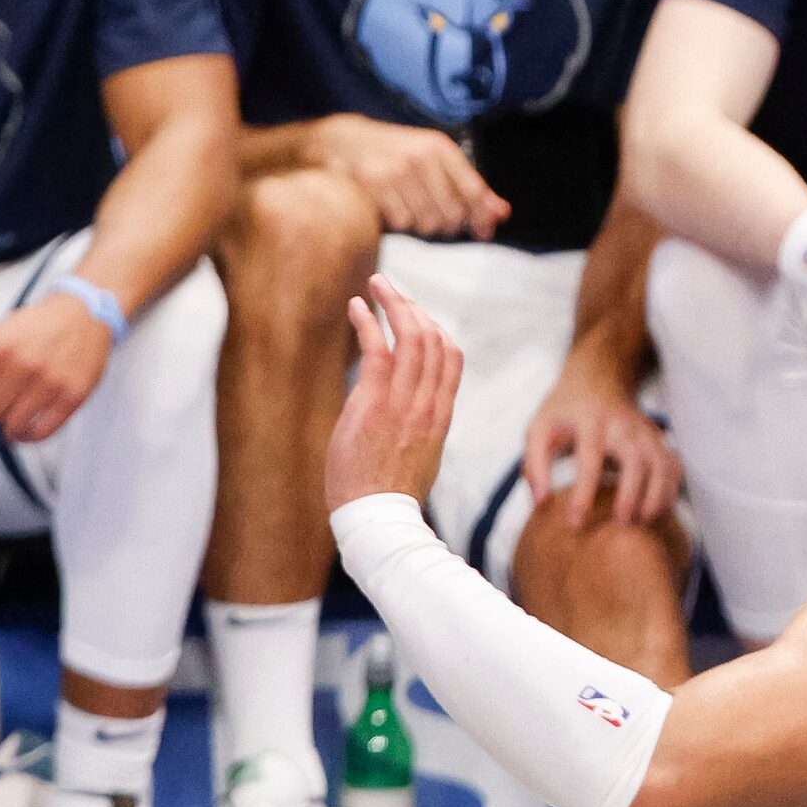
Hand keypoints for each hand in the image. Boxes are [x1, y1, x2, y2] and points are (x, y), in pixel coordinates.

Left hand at [0, 294, 111, 443]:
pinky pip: (43, 433)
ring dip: (9, 422)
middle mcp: (24, 364)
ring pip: (13, 426)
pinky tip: (27, 427)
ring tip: (15, 406)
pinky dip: (29, 435)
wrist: (84, 314)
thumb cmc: (35, 326)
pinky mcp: (73, 397)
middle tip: (3, 393)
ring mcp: (51, 382)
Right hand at [306, 114, 507, 238]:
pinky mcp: (374, 187)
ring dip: (420, 223)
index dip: (483, 217)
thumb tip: (502, 213)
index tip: (484, 232)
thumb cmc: (392, 153)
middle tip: (431, 216)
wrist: (339, 141)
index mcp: (439, 148)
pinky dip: (398, 223)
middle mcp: (421, 158)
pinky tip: (389, 208)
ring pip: (427, 222)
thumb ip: (468, 186)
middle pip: (452, 215)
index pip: (473, 192)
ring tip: (407, 207)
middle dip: (446, 224)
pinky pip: (401, 223)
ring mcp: (396, 172)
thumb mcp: (432, 159)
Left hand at [327, 275, 463, 510]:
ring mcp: (404, 403)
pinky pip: (377, 349)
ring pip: (411, 337)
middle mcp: (428, 404)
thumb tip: (410, 415)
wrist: (378, 521)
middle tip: (390, 288)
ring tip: (376, 285)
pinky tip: (355, 307)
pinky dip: (367, 322)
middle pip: (434, 339)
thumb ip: (419, 428)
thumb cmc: (390, 495)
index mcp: (440, 416)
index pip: (451, 357)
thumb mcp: (420, 458)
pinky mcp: (374, 404)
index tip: (414, 314)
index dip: (435, 327)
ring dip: (393, 303)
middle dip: (413, 306)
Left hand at [520, 343, 680, 528]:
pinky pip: (673, 467)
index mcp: (589, 419)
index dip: (583, 493)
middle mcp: (622, 424)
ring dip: (656, 497)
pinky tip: (656, 513)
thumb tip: (540, 503)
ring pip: (661, 464)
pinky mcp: (658, 439)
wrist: (596, 380)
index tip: (575, 522)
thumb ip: (534, 464)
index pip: (589, 458)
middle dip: (631, 494)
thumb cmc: (563, 412)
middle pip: (636, 459)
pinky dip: (669, 492)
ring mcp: (644, 431)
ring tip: (641, 523)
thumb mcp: (539, 428)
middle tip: (621, 522)